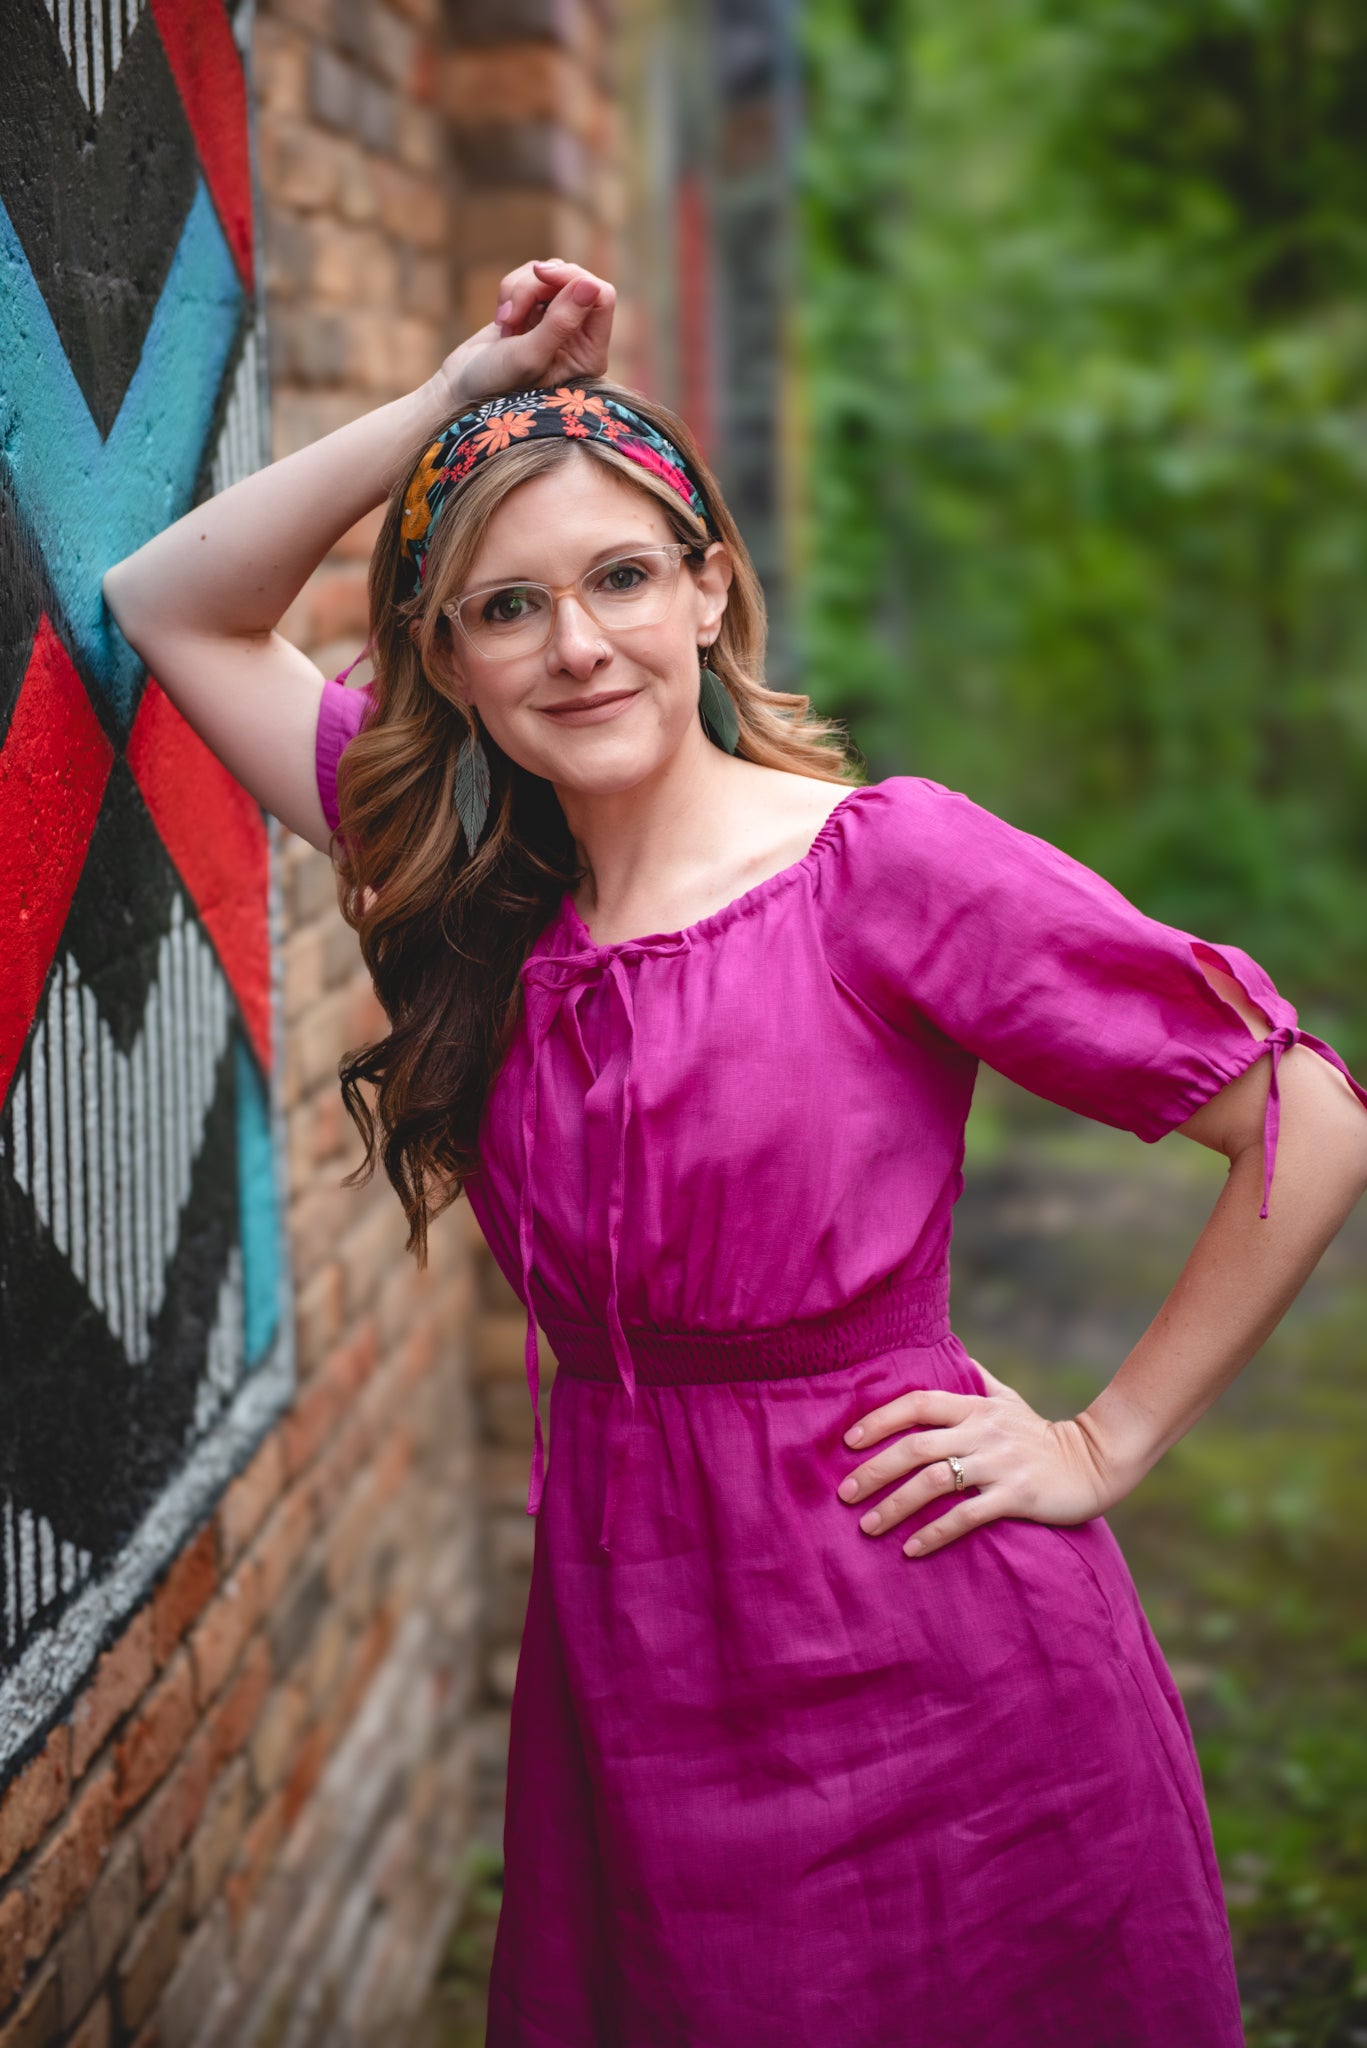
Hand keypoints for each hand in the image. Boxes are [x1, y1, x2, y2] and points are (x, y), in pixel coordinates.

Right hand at [430, 258, 616, 417]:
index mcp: (589, 354)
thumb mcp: (529, 356)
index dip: (573, 279)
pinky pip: (532, 278)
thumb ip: (561, 321)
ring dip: (521, 290)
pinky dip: (512, 290)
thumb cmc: (496, 385)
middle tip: (511, 315)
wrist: (462, 389)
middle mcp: (579, 335)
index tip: (541, 277)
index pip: (601, 296)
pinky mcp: (536, 309)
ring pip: (549, 276)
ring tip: (504, 323)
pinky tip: (501, 320)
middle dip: (536, 288)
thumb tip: (590, 286)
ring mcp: (557, 320)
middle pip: (573, 280)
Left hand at [835, 1361, 1129, 1557]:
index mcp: (976, 1407)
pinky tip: (911, 1548)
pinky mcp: (1017, 1496)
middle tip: (845, 1493)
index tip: (847, 1441)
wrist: (1095, 1464)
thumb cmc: (1041, 1434)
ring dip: (896, 1505)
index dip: (880, 1419)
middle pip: (916, 1446)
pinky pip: (966, 1516)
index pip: (918, 1404)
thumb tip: (949, 1355)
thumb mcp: (1009, 1400)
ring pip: (935, 1481)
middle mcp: (983, 1432)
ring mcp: (1000, 1464)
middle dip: (875, 1470)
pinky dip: (934, 1533)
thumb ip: (977, 1381)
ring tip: (868, 1526)